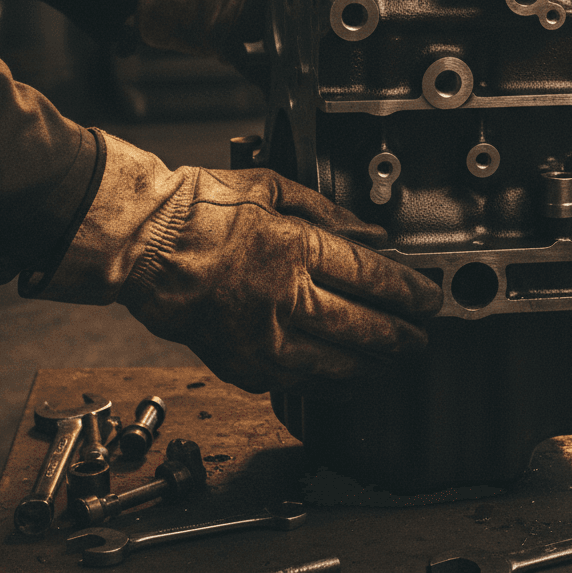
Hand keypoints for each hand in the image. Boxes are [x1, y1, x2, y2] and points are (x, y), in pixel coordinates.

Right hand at [28, 133, 441, 393]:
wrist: (141, 244)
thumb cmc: (200, 209)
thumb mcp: (272, 188)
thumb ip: (327, 212)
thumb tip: (370, 234)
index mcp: (295, 249)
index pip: (371, 278)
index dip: (409, 292)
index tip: (429, 299)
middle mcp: (284, 298)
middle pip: (363, 328)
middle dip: (402, 337)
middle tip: (422, 338)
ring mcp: (262, 338)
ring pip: (336, 364)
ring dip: (373, 365)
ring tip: (394, 361)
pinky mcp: (241, 363)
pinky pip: (297, 382)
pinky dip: (329, 384)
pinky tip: (346, 381)